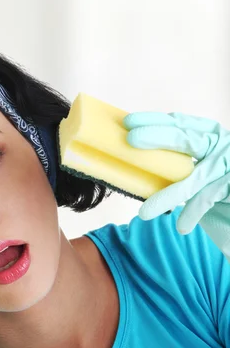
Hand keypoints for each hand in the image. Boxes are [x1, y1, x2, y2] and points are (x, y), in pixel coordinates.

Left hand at [123, 112, 229, 257]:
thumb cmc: (213, 187)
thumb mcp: (191, 168)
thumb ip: (171, 159)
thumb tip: (129, 155)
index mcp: (208, 134)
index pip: (179, 123)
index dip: (154, 120)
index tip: (128, 121)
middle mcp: (220, 143)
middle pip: (185, 139)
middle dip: (157, 137)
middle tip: (131, 139)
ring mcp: (228, 163)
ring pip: (193, 178)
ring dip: (168, 195)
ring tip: (144, 213)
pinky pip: (209, 198)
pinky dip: (194, 213)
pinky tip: (181, 226)